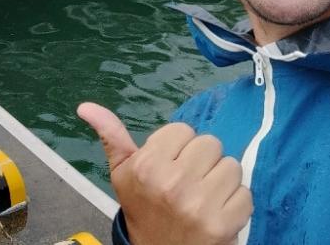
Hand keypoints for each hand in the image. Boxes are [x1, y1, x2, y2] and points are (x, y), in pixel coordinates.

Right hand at [77, 103, 251, 244]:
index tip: (170, 165)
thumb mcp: (121, 173)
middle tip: (189, 181)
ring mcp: (198, 204)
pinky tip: (217, 212)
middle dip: (202, 160)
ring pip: (231, 167)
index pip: (183, 130)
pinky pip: (245, 194)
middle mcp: (172, 182)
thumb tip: (84, 106)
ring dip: (222, 181)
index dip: (179, 147)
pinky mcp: (222, 224)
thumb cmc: (142, 208)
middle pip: (210, 144)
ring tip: (204, 196)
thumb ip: (110, 136)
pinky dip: (236, 204)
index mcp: (146, 165)